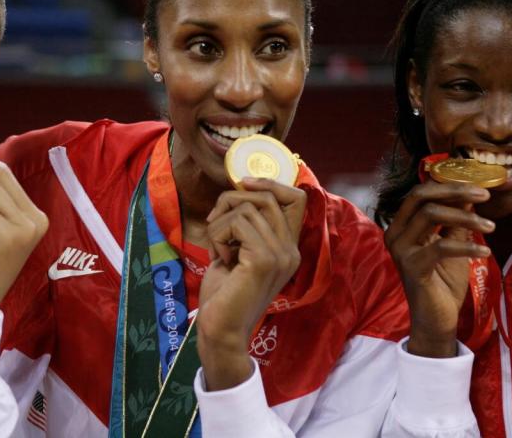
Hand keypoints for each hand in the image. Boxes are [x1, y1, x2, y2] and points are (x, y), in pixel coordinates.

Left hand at [197, 178, 306, 390]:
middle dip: (232, 200)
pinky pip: (236, 222)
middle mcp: (290, 250)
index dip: (270, 182)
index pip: (297, 197)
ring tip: (218, 249)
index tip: (243, 184)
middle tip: (215, 223)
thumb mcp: (237, 251)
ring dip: (220, 224)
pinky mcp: (263, 259)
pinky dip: (218, 235)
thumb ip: (245, 225)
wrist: (220, 330)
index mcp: (288, 247)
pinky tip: (220, 259)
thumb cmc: (224, 294)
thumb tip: (239, 189)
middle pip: (267, 196)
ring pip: (247, 207)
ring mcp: (280, 254)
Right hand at [384, 181, 493, 357]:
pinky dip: (467, 245)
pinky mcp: (412, 266)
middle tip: (485, 194)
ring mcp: (400, 249)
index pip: (421, 193)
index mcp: (402, 226)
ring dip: (466, 216)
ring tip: (491, 226)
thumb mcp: (453, 244)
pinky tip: (485, 250)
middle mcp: (395, 233)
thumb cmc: (443, 283)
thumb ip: (456, 221)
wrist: (437, 320)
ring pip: (431, 214)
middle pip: (421, 196)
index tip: (478, 186)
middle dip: (454, 191)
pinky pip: (441, 245)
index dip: (448, 185)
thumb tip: (468, 195)